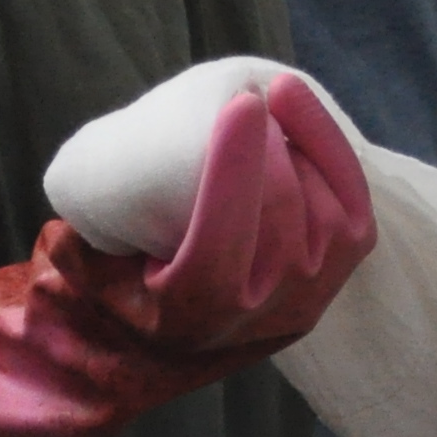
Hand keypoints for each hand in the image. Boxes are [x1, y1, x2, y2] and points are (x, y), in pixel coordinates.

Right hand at [90, 68, 379, 354]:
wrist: (172, 341)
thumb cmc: (123, 281)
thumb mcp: (88, 262)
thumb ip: (83, 228)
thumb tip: (98, 172)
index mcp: (190, 310)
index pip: (221, 236)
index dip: (235, 166)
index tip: (238, 101)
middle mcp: (255, 317)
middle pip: (280, 216)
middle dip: (271, 146)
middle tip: (250, 95)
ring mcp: (302, 302)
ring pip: (325, 214)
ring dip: (304, 148)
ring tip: (273, 101)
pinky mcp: (334, 280)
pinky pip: (353, 211)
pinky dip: (331, 155)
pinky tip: (299, 112)